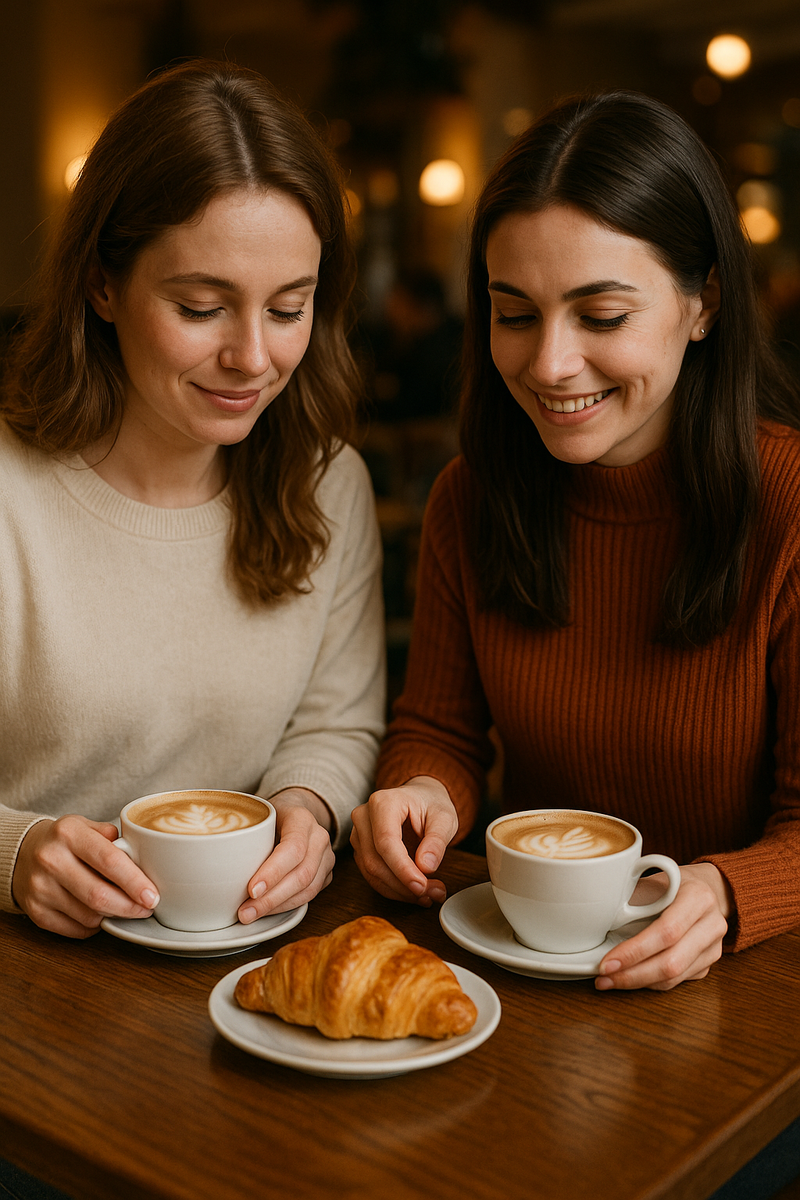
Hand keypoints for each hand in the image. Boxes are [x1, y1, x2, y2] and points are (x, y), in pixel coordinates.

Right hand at [12, 815, 158, 938]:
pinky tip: (101, 914)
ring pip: (89, 916)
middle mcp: (51, 859)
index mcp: (69, 833)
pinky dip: (95, 926)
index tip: (152, 895)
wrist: (23, 853)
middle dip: (129, 907)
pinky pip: (76, 929)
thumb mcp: (87, 825)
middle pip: (99, 895)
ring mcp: (40, 888)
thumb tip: (143, 859)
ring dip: (113, 916)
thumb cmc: (66, 840)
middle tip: (147, 908)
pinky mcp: (36, 911)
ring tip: (125, 907)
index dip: (134, 882)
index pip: (109, 861)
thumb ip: (115, 837)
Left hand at [238, 788, 334, 922]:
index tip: (251, 889)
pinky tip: (265, 911)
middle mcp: (319, 837)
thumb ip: (240, 831)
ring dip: (277, 906)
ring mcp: (327, 856)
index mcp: (302, 818)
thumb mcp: (255, 814)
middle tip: (245, 911)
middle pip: (302, 874)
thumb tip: (209, 857)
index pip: (293, 848)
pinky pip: (309, 896)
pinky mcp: (325, 874)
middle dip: (272, 898)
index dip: (273, 872)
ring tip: (250, 915)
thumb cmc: (270, 815)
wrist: (294, 812)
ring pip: (308, 889)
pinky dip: (286, 906)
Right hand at [350, 776, 458, 905]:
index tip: (421, 886)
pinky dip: (393, 889)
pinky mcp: (360, 849)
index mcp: (383, 802)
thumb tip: (426, 867)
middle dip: (404, 884)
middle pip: (375, 861)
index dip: (402, 869)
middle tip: (433, 894)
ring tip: (428, 895)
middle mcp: (364, 816)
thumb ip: (437, 841)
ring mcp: (359, 833)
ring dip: (399, 891)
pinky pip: (372, 875)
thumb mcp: (445, 818)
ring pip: (371, 872)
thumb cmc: (431, 804)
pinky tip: (414, 892)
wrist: (420, 798)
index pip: (386, 842)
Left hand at [595, 863, 731, 990]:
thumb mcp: (650, 880)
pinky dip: (650, 983)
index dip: (634, 951)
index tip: (606, 963)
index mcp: (697, 897)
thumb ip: (629, 897)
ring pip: (674, 978)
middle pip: (672, 962)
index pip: (666, 932)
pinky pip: (677, 982)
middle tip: (603, 978)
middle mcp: (712, 924)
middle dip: (633, 975)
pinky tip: (630, 977)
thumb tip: (592, 920)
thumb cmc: (671, 883)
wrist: (705, 888)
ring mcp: (714, 947)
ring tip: (610, 980)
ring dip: (638, 983)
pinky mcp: (709, 963)